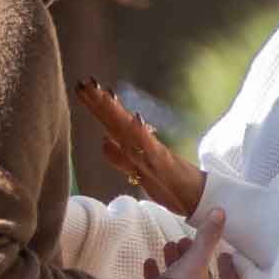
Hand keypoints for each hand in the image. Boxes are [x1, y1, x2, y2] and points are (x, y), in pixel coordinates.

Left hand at [72, 78, 206, 216]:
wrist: (198, 197)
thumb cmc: (170, 186)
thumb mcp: (139, 173)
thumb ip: (120, 158)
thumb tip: (103, 141)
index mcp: (134, 147)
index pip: (111, 123)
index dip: (96, 106)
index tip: (81, 87)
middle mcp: (141, 146)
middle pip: (116, 122)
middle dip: (99, 102)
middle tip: (84, 81)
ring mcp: (152, 152)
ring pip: (129, 130)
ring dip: (116, 111)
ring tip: (102, 92)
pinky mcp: (164, 163)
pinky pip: (150, 147)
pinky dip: (142, 132)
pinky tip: (135, 117)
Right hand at [145, 207, 241, 278]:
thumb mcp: (196, 260)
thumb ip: (208, 237)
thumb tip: (221, 212)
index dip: (228, 264)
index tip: (224, 251)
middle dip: (194, 257)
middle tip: (185, 241)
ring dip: (176, 263)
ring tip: (169, 246)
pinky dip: (158, 276)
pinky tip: (149, 262)